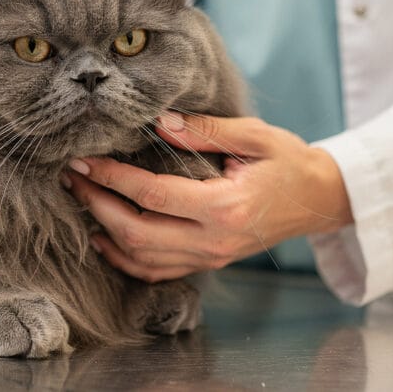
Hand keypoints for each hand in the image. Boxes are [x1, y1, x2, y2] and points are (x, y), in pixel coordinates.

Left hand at [61, 113, 352, 282]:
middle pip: (137, 233)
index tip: (84, 160)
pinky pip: (156, 270)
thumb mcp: (255, 136)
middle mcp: (214, 240)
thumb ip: (206, 130)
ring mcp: (210, 258)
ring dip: (103, 231)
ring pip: (141, 257)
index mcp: (224, 207)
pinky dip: (123, 257)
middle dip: (97, 204)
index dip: (112, 178)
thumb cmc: (289, 162)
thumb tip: (160, 122)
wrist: (320, 199)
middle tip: (72, 177)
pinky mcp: (208, 263)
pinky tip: (103, 236)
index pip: (153, 195)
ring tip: (80, 199)